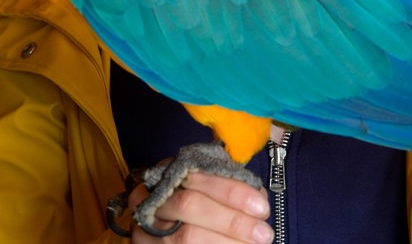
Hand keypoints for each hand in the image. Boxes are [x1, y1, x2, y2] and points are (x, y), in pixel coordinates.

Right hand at [129, 171, 273, 242]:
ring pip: (187, 236)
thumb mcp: (203, 186)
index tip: (261, 205)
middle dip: (231, 220)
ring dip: (226, 241)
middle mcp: (151, 200)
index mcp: (166, 174)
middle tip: (263, 233)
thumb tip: (257, 196)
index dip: (231, 191)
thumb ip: (224, 186)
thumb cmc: (190, 204)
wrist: (162, 231)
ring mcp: (148, 230)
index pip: (198, 177)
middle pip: (190, 205)